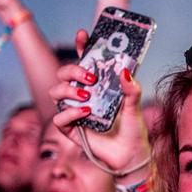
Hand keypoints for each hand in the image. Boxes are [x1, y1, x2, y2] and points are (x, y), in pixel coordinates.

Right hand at [48, 29, 150, 173]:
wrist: (131, 157)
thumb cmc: (133, 130)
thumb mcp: (135, 107)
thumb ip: (132, 90)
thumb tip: (125, 71)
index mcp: (98, 86)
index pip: (85, 61)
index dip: (82, 46)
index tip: (84, 34)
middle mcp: (84, 95)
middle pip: (64, 73)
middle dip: (73, 69)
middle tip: (90, 77)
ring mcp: (75, 111)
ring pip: (56, 92)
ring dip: (68, 90)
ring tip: (87, 96)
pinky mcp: (71, 129)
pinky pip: (59, 117)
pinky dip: (69, 113)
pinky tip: (85, 113)